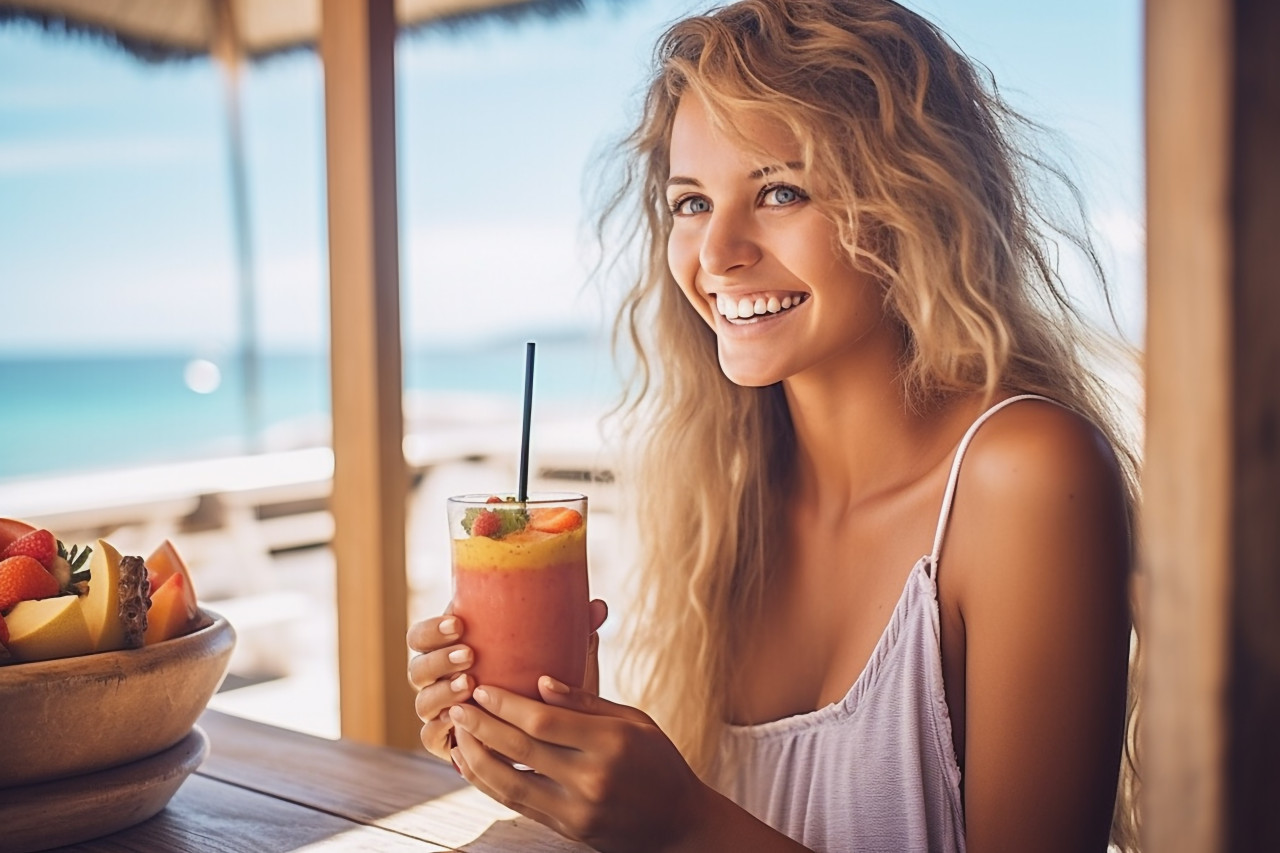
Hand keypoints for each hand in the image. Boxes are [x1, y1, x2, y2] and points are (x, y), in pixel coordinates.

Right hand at [407, 600, 608, 762]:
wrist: (549, 735)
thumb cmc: (547, 684)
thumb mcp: (561, 658)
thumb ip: (573, 632)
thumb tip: (598, 605)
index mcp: (455, 648)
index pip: (424, 635)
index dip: (433, 629)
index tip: (460, 623)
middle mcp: (440, 679)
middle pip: (417, 666)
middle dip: (438, 659)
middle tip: (468, 655)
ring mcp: (441, 712)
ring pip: (422, 701)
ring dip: (441, 692)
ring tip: (469, 685)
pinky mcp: (447, 742)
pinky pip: (431, 737)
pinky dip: (443, 729)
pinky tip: (462, 723)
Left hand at [448, 677, 710, 852]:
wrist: (677, 824)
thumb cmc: (657, 761)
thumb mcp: (634, 721)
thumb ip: (587, 703)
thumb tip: (540, 681)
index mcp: (611, 743)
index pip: (544, 721)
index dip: (506, 704)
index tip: (481, 687)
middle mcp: (592, 778)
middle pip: (520, 749)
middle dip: (482, 725)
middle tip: (457, 704)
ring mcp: (578, 809)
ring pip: (509, 782)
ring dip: (475, 757)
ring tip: (456, 734)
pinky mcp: (568, 829)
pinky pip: (517, 804)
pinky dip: (488, 784)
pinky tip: (472, 765)